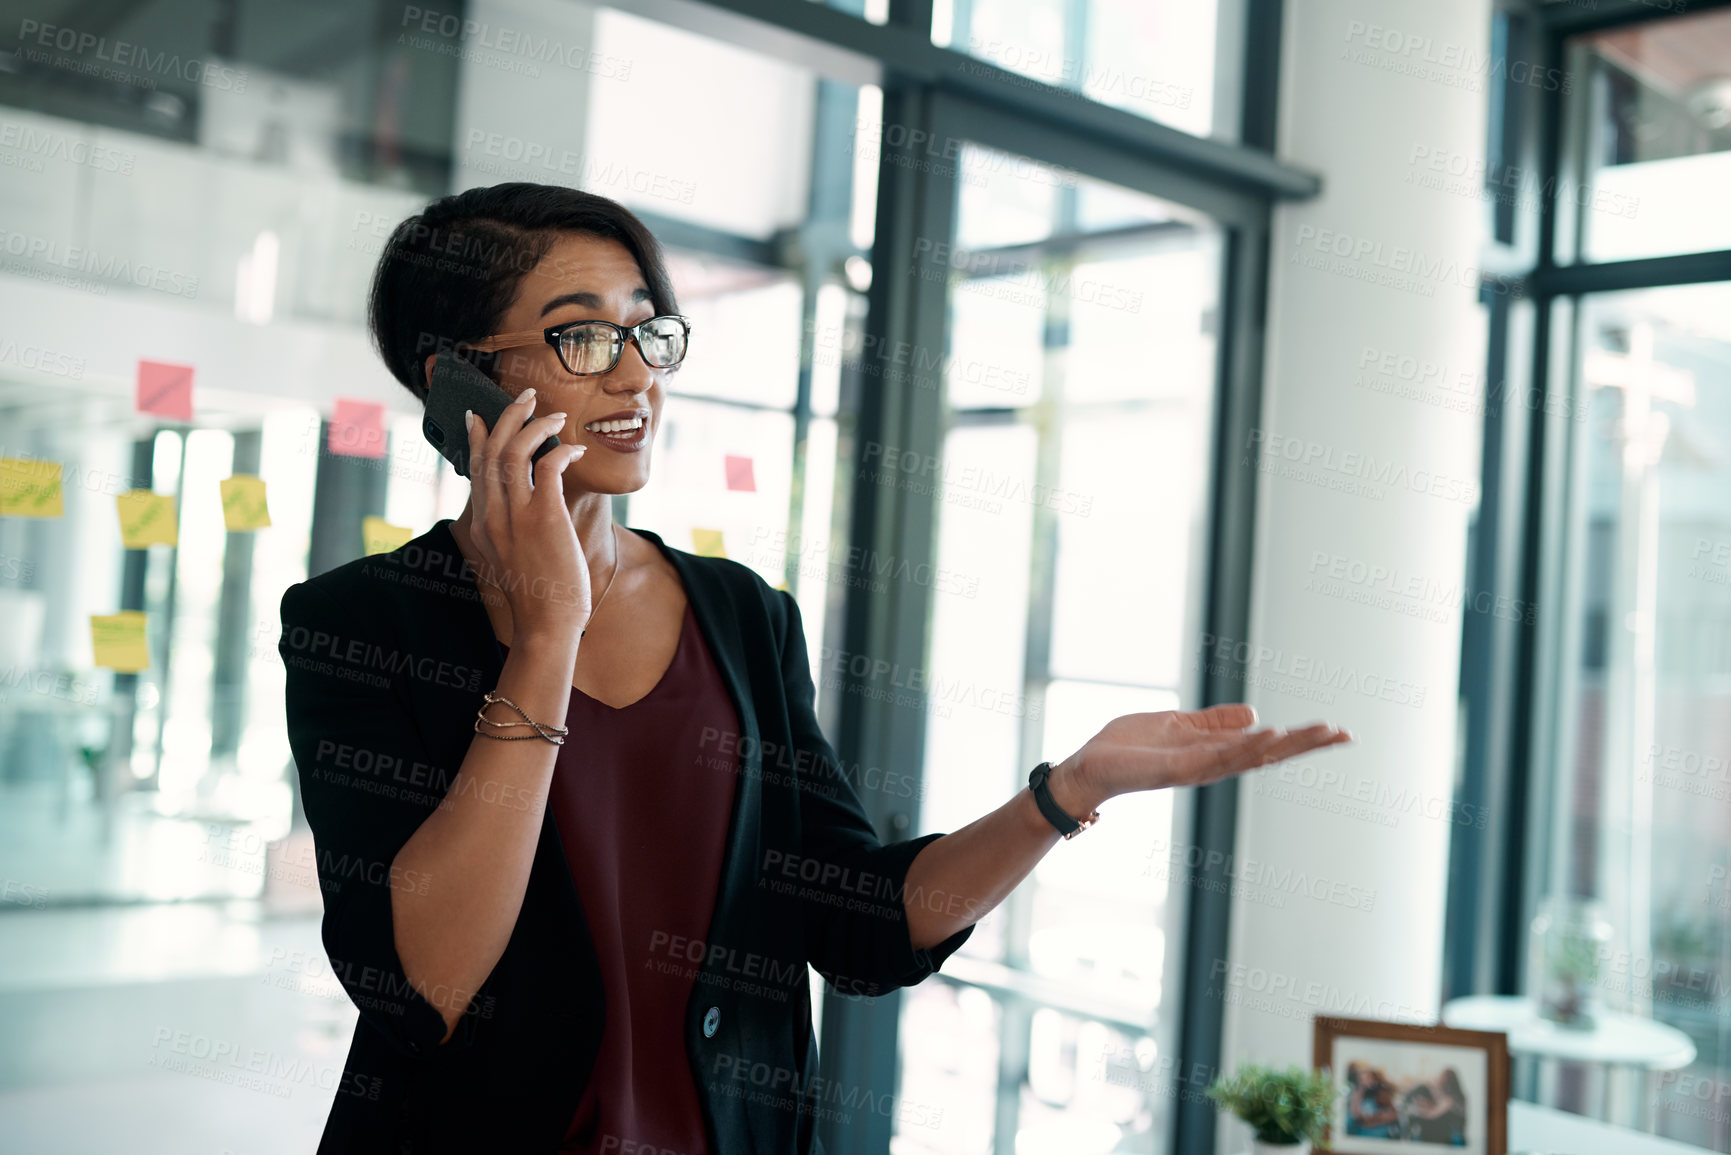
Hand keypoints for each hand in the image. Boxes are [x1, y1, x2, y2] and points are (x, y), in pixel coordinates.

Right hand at [463, 387, 590, 638]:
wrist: (547, 625)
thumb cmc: (539, 594)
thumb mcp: (510, 558)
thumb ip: (508, 529)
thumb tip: (523, 506)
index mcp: (481, 524)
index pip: (474, 468)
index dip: (476, 436)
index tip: (479, 414)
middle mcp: (492, 515)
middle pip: (491, 449)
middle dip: (508, 415)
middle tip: (527, 396)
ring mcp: (515, 516)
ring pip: (514, 450)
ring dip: (536, 425)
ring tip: (556, 414)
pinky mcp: (544, 518)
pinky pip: (548, 467)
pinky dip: (562, 450)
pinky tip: (576, 450)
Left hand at [1047, 703, 1351, 816]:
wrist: (1087, 768)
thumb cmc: (1126, 748)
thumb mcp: (1176, 724)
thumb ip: (1213, 722)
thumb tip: (1255, 714)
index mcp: (1214, 752)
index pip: (1266, 746)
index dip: (1300, 739)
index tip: (1336, 731)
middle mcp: (1212, 765)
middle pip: (1268, 754)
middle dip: (1306, 745)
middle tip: (1345, 735)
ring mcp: (1197, 769)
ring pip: (1251, 756)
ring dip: (1285, 745)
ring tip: (1318, 732)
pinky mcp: (1176, 769)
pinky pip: (1217, 757)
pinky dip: (1245, 747)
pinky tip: (1269, 734)